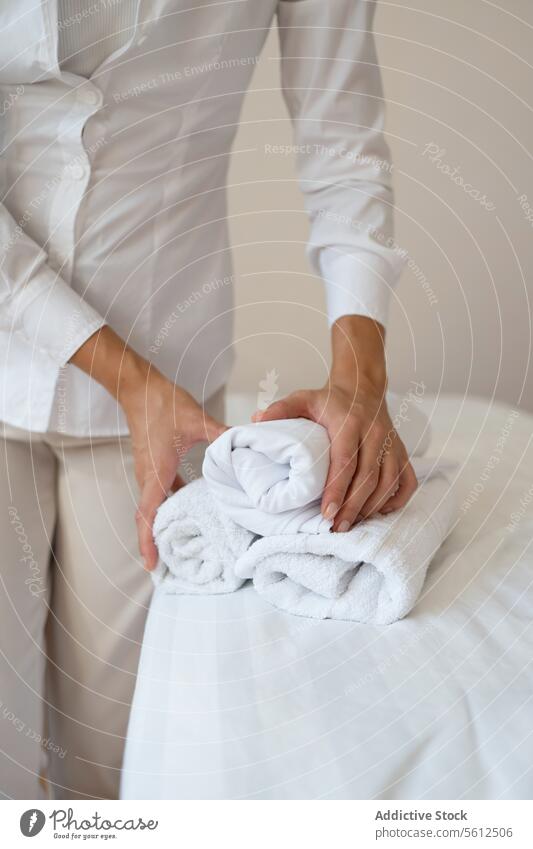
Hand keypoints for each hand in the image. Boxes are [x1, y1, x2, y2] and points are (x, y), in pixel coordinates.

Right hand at [120, 364, 226, 569]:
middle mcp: (148, 476)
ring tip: (182, 541)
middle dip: (156, 542)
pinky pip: (160, 491)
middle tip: (171, 564)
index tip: (152, 564)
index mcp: (155, 472)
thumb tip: (246, 444)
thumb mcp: (196, 419)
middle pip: (149, 517)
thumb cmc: (161, 404)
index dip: (148, 542)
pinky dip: (171, 504)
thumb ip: (222, 434)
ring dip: (164, 524)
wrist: (139, 387)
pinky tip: (191, 505)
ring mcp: (148, 470)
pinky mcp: (153, 463)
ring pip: (154, 505)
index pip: (147, 515)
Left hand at [251, 315, 416, 530]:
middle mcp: (375, 433)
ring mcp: (392, 443)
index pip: (346, 460)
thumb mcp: (302, 398)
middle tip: (337, 528)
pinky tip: (379, 511)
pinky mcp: (401, 451)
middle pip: (369, 477)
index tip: (326, 513)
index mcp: (350, 422)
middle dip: (353, 506)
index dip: (337, 489)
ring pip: (388, 482)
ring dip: (371, 507)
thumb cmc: (329, 400)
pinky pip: (406, 480)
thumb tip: (256, 420)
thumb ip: (280, 409)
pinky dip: (397, 499)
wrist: (362, 387)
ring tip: (351, 524)